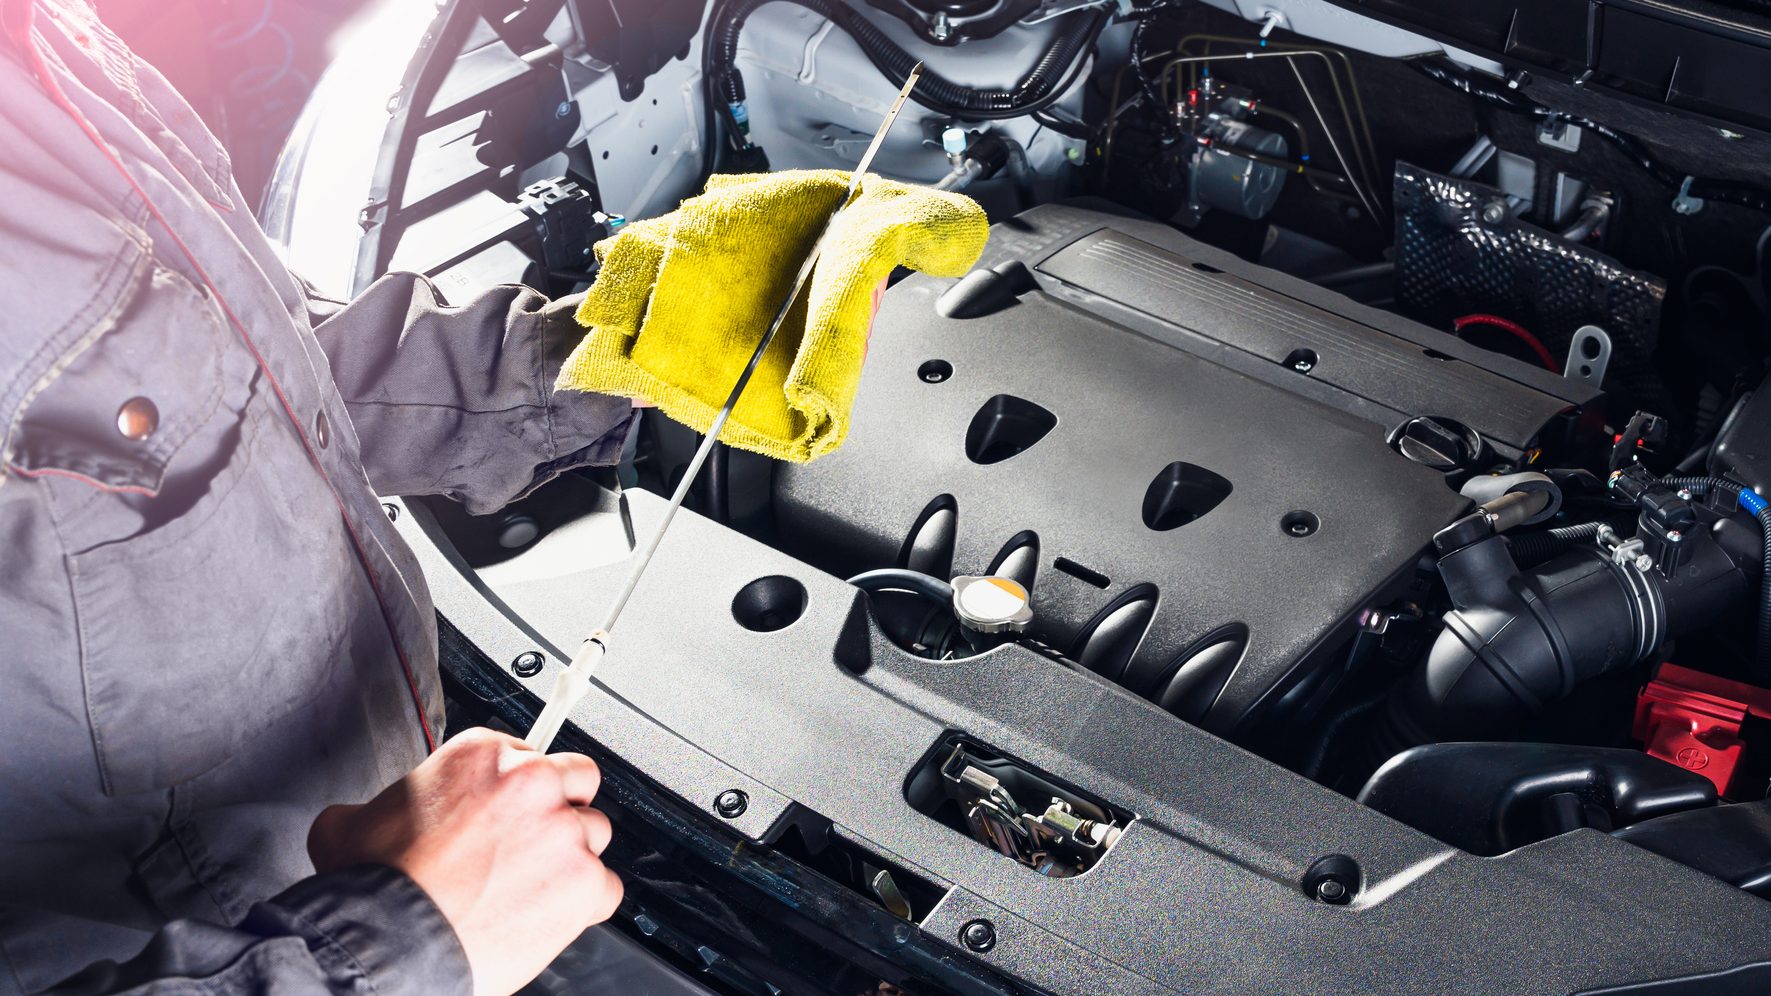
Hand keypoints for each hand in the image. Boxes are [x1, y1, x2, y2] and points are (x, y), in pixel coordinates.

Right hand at [308, 728, 620, 995]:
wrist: (389, 942)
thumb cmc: (373, 888)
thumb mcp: (350, 824)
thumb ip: (371, 808)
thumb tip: (359, 819)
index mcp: (481, 755)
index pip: (529, 754)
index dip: (518, 790)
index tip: (509, 811)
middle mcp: (529, 782)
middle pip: (577, 780)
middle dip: (560, 808)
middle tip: (530, 843)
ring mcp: (562, 831)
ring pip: (595, 833)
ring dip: (572, 857)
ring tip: (532, 887)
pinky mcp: (583, 882)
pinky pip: (607, 888)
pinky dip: (586, 904)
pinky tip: (552, 915)